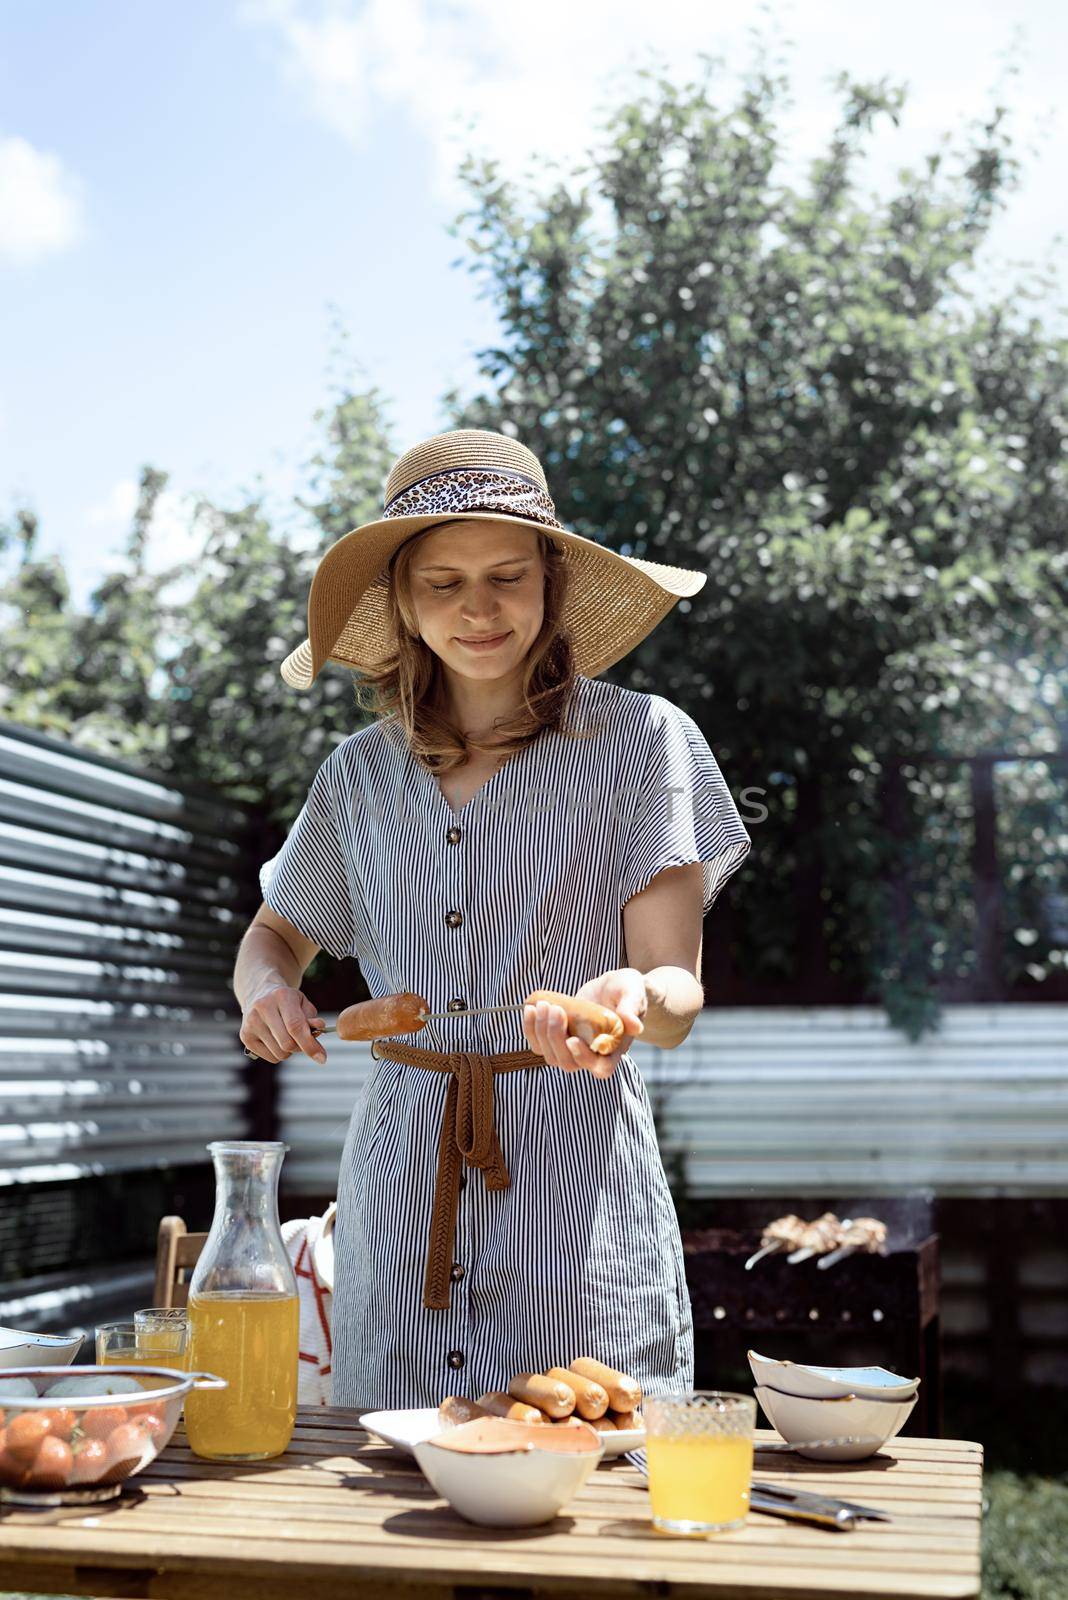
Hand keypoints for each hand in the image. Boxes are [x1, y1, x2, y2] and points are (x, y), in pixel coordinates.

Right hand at [240, 986, 325, 1064]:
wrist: (260, 993)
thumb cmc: (287, 1001)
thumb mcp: (302, 1003)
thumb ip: (312, 1018)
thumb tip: (319, 1028)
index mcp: (281, 996)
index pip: (295, 1026)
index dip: (310, 1044)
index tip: (322, 1058)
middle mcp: (263, 1008)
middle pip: (287, 1043)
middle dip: (301, 1047)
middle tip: (304, 1041)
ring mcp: (251, 1022)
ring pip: (280, 1053)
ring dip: (290, 1051)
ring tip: (287, 1036)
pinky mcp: (245, 1036)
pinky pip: (271, 1058)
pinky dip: (279, 1053)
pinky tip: (276, 1039)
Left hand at [522, 969, 645, 1079]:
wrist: (612, 988)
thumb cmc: (627, 991)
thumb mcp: (633, 993)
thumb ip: (632, 1008)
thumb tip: (634, 1026)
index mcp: (614, 1050)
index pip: (601, 1069)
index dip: (584, 1059)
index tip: (573, 1039)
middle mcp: (593, 1055)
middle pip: (569, 1063)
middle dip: (556, 1038)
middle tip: (554, 1009)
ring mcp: (573, 1049)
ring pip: (551, 1056)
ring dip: (541, 1032)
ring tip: (543, 1005)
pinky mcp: (559, 1039)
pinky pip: (539, 1044)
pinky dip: (531, 1029)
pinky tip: (530, 1009)